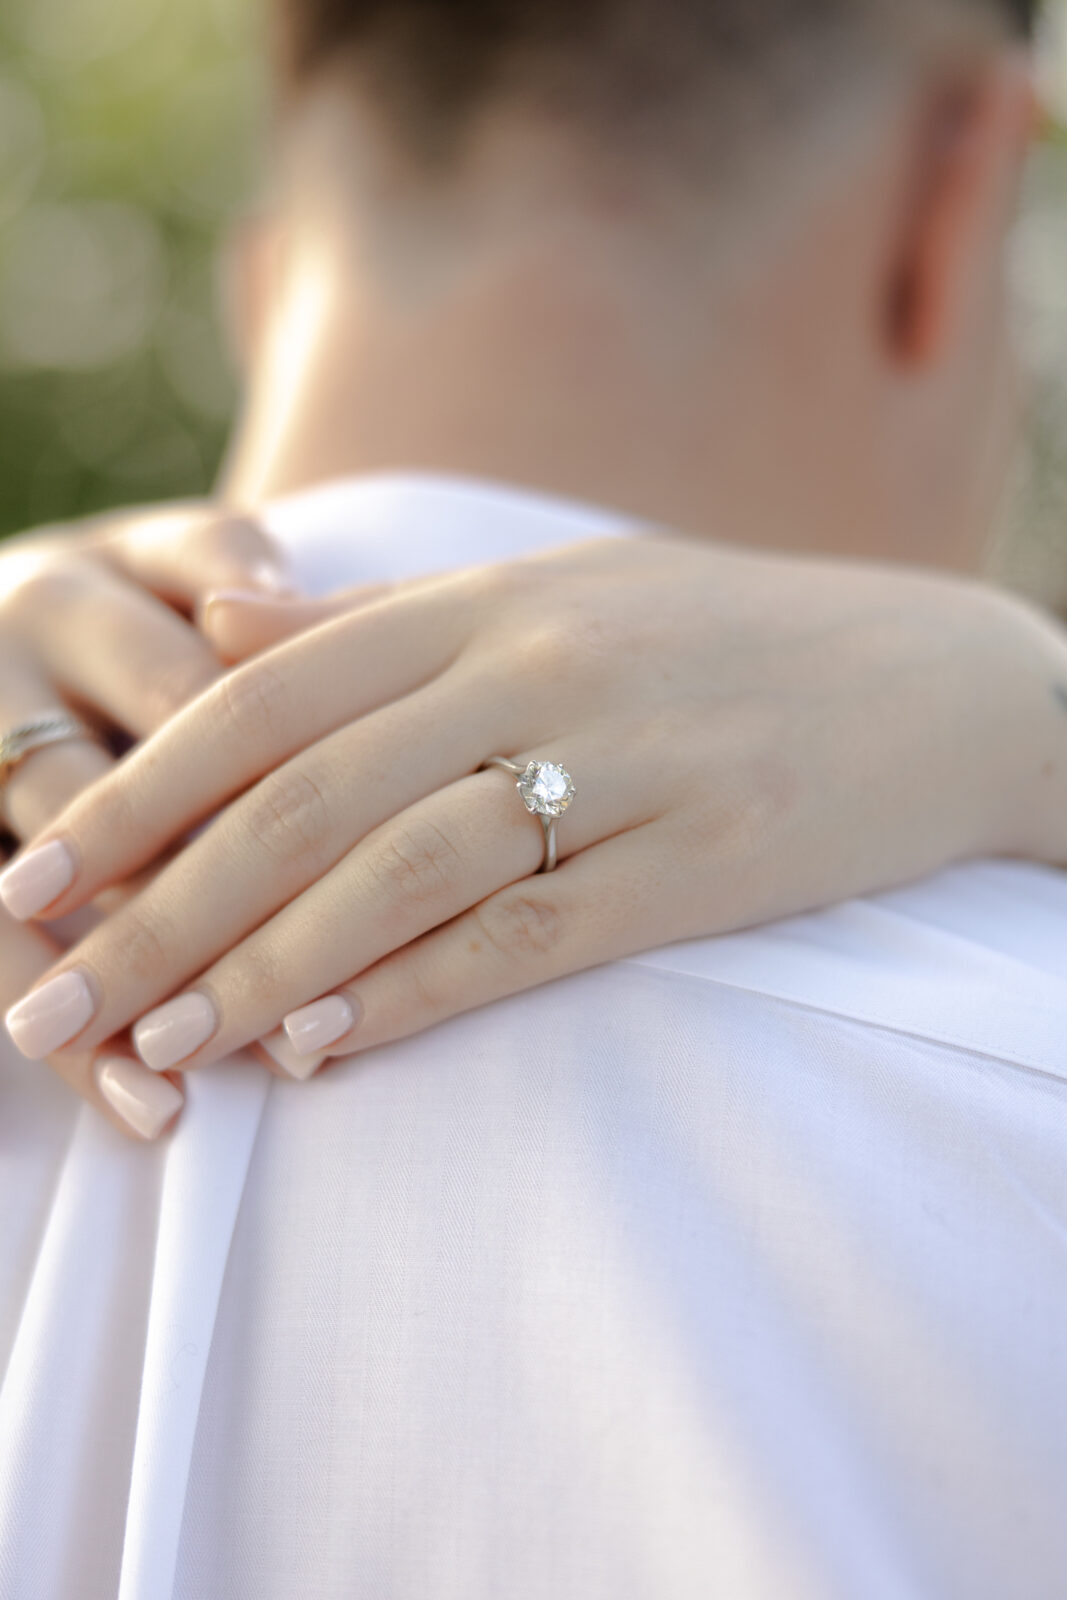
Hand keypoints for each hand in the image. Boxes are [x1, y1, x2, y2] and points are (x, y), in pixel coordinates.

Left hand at [4, 536, 1066, 1104]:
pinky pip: (530, 933)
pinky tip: (322, 1051)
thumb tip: (219, 621)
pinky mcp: (701, 859)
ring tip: (156, 1051)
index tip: (38, 877)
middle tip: (52, 1002)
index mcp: (489, 594)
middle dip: (159, 907)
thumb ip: (383, 620)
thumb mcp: (553, 589)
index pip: (268, 696)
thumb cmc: (727, 639)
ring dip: (263, 969)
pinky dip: (414, 993)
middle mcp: (542, 666)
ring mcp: (627, 761)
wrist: (938, 677)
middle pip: (306, 795)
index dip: (138, 791)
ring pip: (400, 871)